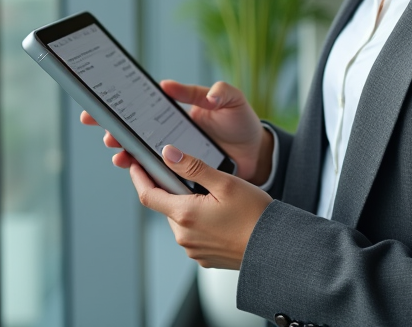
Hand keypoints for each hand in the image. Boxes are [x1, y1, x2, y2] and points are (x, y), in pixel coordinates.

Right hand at [79, 80, 273, 183]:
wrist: (258, 154)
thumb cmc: (241, 122)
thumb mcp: (231, 100)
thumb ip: (211, 90)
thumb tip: (175, 86)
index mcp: (176, 111)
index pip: (143, 104)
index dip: (119, 105)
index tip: (100, 106)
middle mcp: (169, 131)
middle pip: (135, 129)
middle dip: (116, 130)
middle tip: (107, 134)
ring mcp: (174, 153)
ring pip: (142, 152)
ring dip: (126, 153)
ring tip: (119, 154)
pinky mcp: (181, 172)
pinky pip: (158, 172)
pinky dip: (145, 172)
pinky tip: (137, 171)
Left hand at [131, 144, 271, 268]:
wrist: (276, 248)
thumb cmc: (255, 214)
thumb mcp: (224, 182)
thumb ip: (192, 167)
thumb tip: (167, 153)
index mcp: (185, 214)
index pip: (148, 195)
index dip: (139, 177)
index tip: (135, 164)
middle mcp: (184, 236)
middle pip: (166, 206)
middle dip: (171, 189)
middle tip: (189, 174)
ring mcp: (194, 250)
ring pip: (180, 220)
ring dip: (187, 206)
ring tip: (213, 196)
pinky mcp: (205, 258)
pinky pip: (194, 235)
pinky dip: (199, 222)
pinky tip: (220, 216)